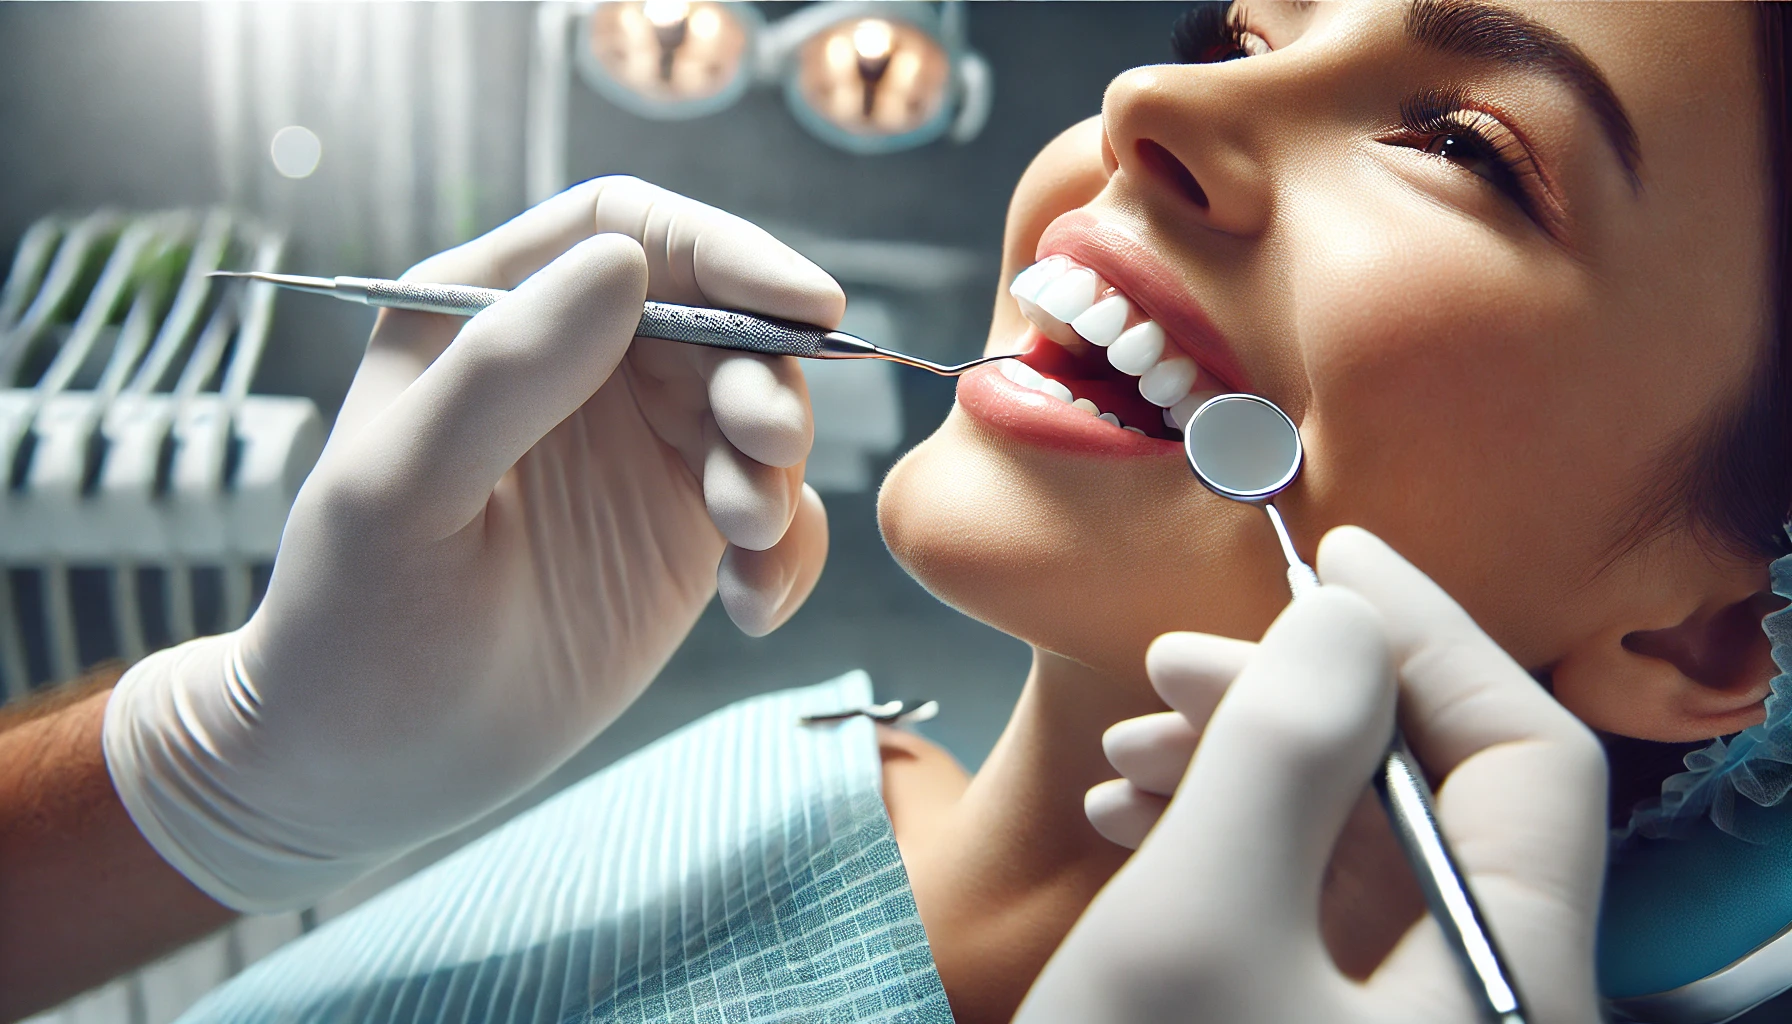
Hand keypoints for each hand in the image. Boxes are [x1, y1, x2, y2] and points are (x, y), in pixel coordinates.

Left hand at [101, 177, 841, 910]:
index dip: (722, 249)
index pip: (621, 234)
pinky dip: (788, 553)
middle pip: (717, 322)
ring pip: (757, 415)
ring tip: (744, 544)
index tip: (802, 303)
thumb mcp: (401, 491)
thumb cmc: (350, 622)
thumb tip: (623, 265)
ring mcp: (633, 455)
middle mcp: (572, 369)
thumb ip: (503, 372)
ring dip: (777, 472)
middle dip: (762, 378)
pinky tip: (751, 608)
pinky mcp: (679, 537)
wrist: (367, 771)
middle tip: (765, 451)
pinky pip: (775, 515)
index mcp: (488, 318)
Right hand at [1023, 526, 1606, 1023]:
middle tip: (1172, 668)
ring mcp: (1400, 1020)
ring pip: (1355, 849)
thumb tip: (1346, 618)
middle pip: (1431, 798)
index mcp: (1505, 972)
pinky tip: (1134, 823)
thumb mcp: (1200, 918)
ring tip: (1129, 755)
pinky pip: (1307, 909)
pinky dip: (1226, 847)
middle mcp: (1477, 994)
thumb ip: (1285, 750)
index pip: (1529, 756)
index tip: (1330, 558)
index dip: (1430, 636)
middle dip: (1295, 707)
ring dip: (1243, 771)